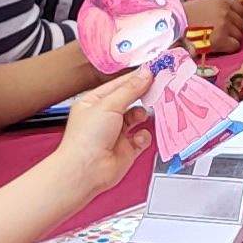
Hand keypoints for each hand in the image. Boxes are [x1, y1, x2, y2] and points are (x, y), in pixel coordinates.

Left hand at [55, 68, 156, 184]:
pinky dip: (143, 136)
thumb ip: (130, 90)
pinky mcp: (126, 149)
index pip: (119, 85)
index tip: (153, 71)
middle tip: (158, 87)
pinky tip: (138, 137)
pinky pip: (142, 138)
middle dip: (143, 95)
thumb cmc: (85, 138)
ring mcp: (116, 133)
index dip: (135, 78)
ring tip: (144, 114)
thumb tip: (144, 75)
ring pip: (138, 118)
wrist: (85, 170)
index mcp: (95, 102)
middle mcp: (105, 117)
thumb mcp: (108, 105)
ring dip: (143, 115)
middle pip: (130, 100)